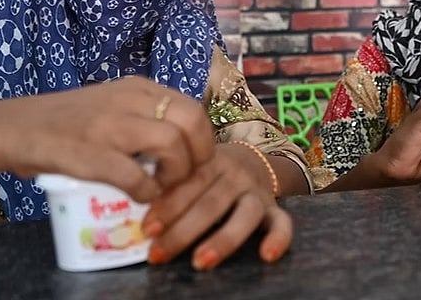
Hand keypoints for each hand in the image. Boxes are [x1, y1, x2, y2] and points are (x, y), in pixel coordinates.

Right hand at [0, 76, 214, 203]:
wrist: (12, 128)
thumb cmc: (63, 123)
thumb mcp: (110, 105)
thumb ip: (141, 116)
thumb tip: (178, 148)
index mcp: (136, 88)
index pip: (192, 108)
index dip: (203, 141)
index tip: (193, 163)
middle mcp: (128, 100)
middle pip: (192, 121)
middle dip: (199, 156)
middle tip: (185, 178)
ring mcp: (110, 125)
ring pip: (173, 144)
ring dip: (176, 175)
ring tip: (161, 188)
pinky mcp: (92, 154)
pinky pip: (138, 177)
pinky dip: (147, 192)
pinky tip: (139, 198)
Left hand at [141, 143, 291, 269]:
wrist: (250, 157)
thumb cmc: (207, 172)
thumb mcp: (190, 169)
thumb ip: (171, 186)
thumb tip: (137, 219)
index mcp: (208, 162)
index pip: (187, 183)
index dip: (167, 207)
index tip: (146, 229)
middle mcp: (234, 174)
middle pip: (210, 203)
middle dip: (182, 231)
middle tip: (158, 254)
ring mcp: (257, 191)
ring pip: (245, 214)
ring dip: (222, 239)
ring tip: (200, 262)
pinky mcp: (275, 207)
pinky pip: (283, 222)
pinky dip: (279, 238)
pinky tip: (267, 256)